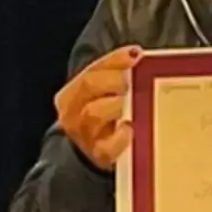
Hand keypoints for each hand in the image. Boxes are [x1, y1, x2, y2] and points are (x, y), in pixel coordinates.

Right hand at [54, 45, 140, 169]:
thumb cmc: (103, 121)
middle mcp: (72, 112)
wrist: (92, 156)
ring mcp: (84, 135)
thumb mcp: (102, 97)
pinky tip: (130, 128)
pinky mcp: (99, 155)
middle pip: (90, 85)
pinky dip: (120, 137)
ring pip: (94, 112)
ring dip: (115, 103)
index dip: (114, 60)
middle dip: (114, 78)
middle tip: (132, 79)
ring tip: (132, 100)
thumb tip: (139, 56)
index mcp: (72, 93)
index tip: (136, 54)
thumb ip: (116, 77)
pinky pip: (108, 146)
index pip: (92, 69)